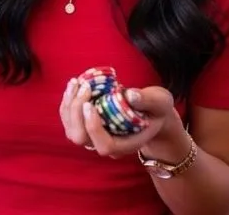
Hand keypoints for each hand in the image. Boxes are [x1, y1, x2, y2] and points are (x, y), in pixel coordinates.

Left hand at [60, 80, 186, 159]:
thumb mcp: (161, 102)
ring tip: (76, 82)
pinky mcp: (86, 126)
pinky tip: (74, 84)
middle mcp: (107, 144)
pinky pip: (69, 119)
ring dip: (69, 106)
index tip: (90, 104)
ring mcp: (94, 137)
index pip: (104, 145)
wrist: (150, 113)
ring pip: (71, 130)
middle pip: (81, 138)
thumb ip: (148, 100)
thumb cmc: (157, 109)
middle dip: (76, 112)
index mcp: (125, 144)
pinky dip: (68, 102)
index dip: (93, 127)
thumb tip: (130, 94)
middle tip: (85, 87)